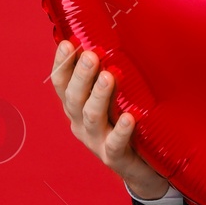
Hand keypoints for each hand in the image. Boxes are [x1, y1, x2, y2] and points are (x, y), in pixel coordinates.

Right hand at [51, 40, 169, 199]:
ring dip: (99, 96)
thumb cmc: (128, 124)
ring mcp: (96, 142)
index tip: (69, 43)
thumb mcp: (116, 97)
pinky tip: (130, 117)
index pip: (62, 83)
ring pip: (92, 118)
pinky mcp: (115, 158)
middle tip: (91, 55)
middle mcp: (81, 123)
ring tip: (109, 77)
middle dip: (81, 76)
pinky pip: (116, 144)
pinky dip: (121, 130)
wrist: (144, 169)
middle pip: (74, 98)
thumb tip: (112, 36)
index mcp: (77, 106)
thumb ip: (109, 74)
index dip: (62, 64)